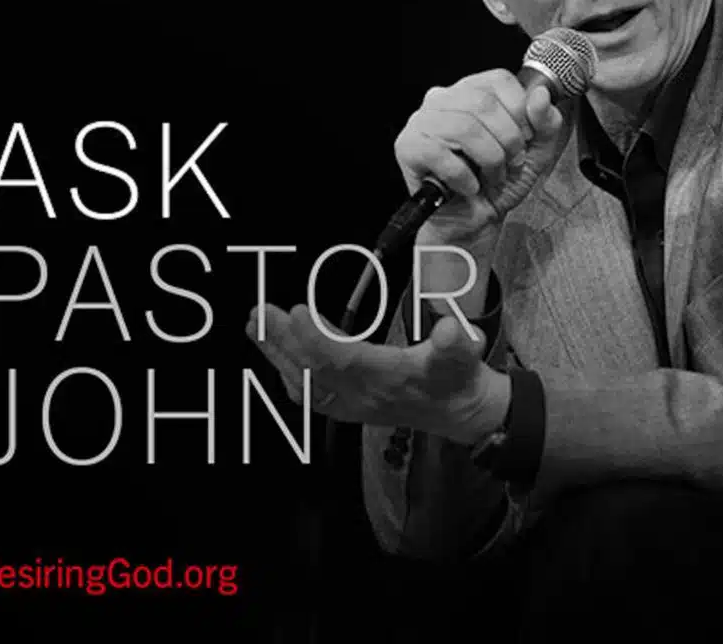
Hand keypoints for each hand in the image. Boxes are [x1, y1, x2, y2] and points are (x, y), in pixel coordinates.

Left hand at [246, 303, 508, 444]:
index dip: (317, 338)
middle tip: (259, 313)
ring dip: (276, 353)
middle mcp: (364, 395)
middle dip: (283, 341)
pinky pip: (308, 391)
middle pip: (314, 369)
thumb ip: (458, 342)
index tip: (297, 311)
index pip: (344, 360)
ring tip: (255, 324)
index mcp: (390, 378)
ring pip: (304, 380)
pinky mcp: (345, 405)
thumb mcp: (466, 353)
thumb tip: (450, 330)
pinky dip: (286, 370)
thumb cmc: (457, 374)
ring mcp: (351, 404)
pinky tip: (274, 351)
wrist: (458, 412)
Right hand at [394, 70, 566, 244]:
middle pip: (483, 103)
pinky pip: (440, 154)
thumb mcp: (535, 152)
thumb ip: (545, 122)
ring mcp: (422, 121)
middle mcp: (442, 99)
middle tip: (511, 164)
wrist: (473, 222)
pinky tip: (468, 186)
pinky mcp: (408, 146)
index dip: (520, 111)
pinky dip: (463, 177)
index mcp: (471, 91)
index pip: (499, 80)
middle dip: (508, 140)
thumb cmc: (498, 183)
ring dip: (489, 160)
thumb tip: (541, 95)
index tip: (525, 138)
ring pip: (464, 128)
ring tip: (491, 177)